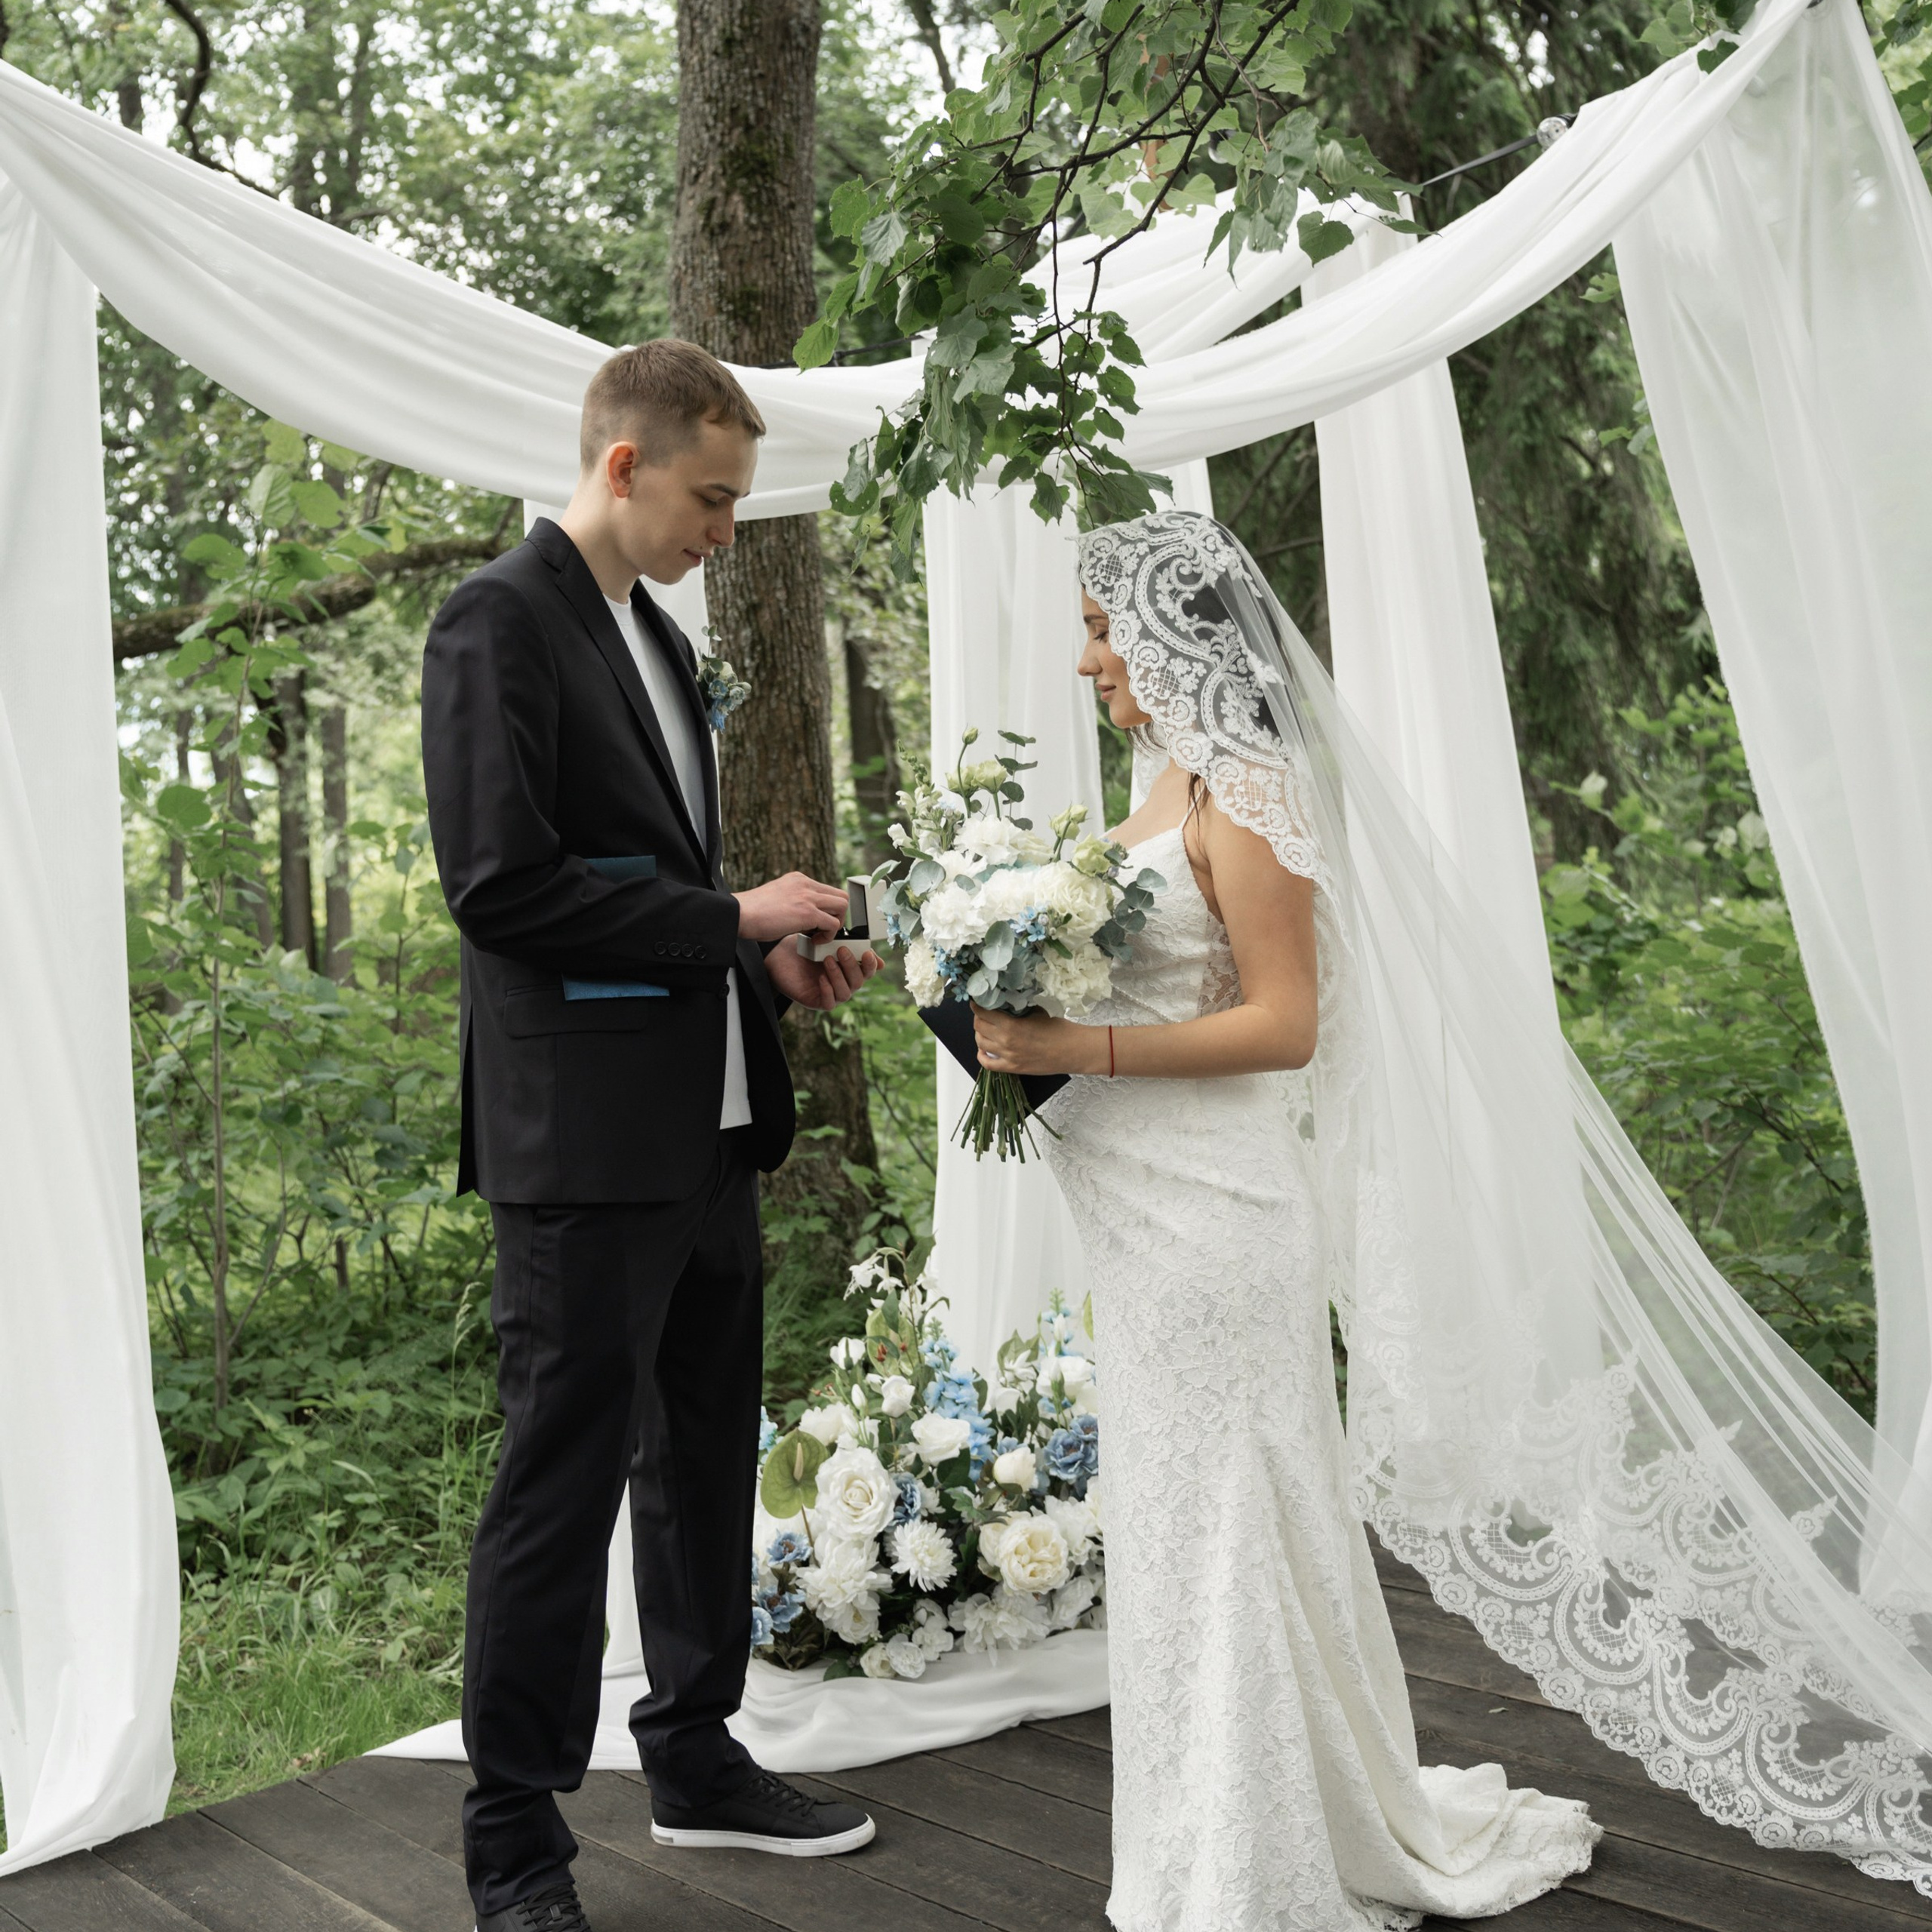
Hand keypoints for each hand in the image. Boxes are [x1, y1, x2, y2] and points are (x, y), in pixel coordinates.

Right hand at [735, 871, 851, 942]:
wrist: (739, 914)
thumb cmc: (752, 912)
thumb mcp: (778, 898)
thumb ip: (794, 901)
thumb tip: (806, 917)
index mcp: (798, 879)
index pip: (827, 890)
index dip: (827, 908)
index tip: (818, 922)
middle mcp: (805, 884)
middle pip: (841, 895)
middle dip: (837, 915)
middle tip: (823, 929)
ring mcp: (808, 897)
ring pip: (842, 906)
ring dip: (836, 924)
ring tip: (819, 935)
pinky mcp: (808, 913)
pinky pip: (834, 924)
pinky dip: (829, 935)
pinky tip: (814, 941)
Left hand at [765, 940, 881, 1010]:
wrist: (778, 956)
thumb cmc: (802, 948)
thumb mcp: (827, 941)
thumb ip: (849, 944)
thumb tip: (873, 954)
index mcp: (847, 969)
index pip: (867, 971)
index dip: (870, 965)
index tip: (867, 953)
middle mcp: (842, 982)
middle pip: (858, 982)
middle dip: (852, 966)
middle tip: (841, 950)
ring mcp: (830, 993)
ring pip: (845, 993)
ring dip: (838, 976)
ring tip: (827, 960)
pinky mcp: (816, 1002)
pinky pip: (829, 1003)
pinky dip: (828, 991)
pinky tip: (821, 978)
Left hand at [971, 1004, 1099, 1075]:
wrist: (1072, 1050)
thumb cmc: (1058, 1029)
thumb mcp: (1036, 1011)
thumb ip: (1018, 1008)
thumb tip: (1006, 1003)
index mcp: (1011, 1025)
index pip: (983, 1013)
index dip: (977, 1005)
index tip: (977, 1001)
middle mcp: (1006, 1041)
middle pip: (979, 1027)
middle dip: (978, 1018)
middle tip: (983, 1013)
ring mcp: (1008, 1057)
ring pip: (980, 1044)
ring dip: (980, 1034)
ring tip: (985, 1029)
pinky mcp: (1012, 1068)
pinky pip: (988, 1065)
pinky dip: (981, 1056)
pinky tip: (983, 1050)